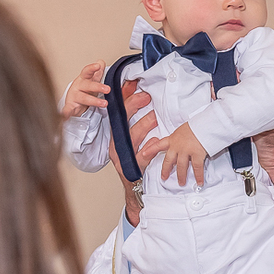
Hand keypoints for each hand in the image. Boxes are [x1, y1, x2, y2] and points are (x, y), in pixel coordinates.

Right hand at [62, 60, 108, 118]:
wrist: (74, 102)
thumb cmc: (84, 90)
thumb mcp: (91, 80)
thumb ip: (97, 72)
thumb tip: (101, 61)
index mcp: (83, 79)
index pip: (87, 72)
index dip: (92, 68)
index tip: (98, 66)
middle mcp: (77, 86)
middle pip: (87, 85)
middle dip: (97, 86)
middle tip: (108, 89)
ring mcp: (73, 97)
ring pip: (83, 98)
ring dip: (94, 101)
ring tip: (104, 103)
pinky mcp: (70, 107)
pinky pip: (67, 110)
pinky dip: (66, 113)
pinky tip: (65, 116)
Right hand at [107, 80, 157, 224]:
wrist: (136, 189)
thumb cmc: (138, 163)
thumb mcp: (138, 141)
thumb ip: (142, 122)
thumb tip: (146, 97)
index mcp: (117, 136)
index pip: (118, 113)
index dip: (125, 98)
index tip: (133, 84)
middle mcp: (116, 145)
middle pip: (121, 122)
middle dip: (132, 107)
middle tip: (146, 97)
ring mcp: (122, 158)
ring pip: (131, 138)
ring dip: (143, 126)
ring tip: (155, 117)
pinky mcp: (130, 170)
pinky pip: (140, 158)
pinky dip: (149, 149)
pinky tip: (157, 143)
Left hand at [143, 123, 206, 186]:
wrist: (205, 123)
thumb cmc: (198, 124)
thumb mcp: (185, 129)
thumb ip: (181, 137)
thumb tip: (184, 141)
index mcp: (174, 138)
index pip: (159, 144)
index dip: (150, 150)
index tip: (143, 154)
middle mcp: (177, 146)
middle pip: (169, 160)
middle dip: (166, 170)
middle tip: (164, 177)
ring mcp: (186, 151)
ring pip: (181, 167)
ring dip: (181, 176)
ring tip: (181, 182)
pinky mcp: (196, 154)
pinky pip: (197, 168)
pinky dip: (198, 176)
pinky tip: (199, 182)